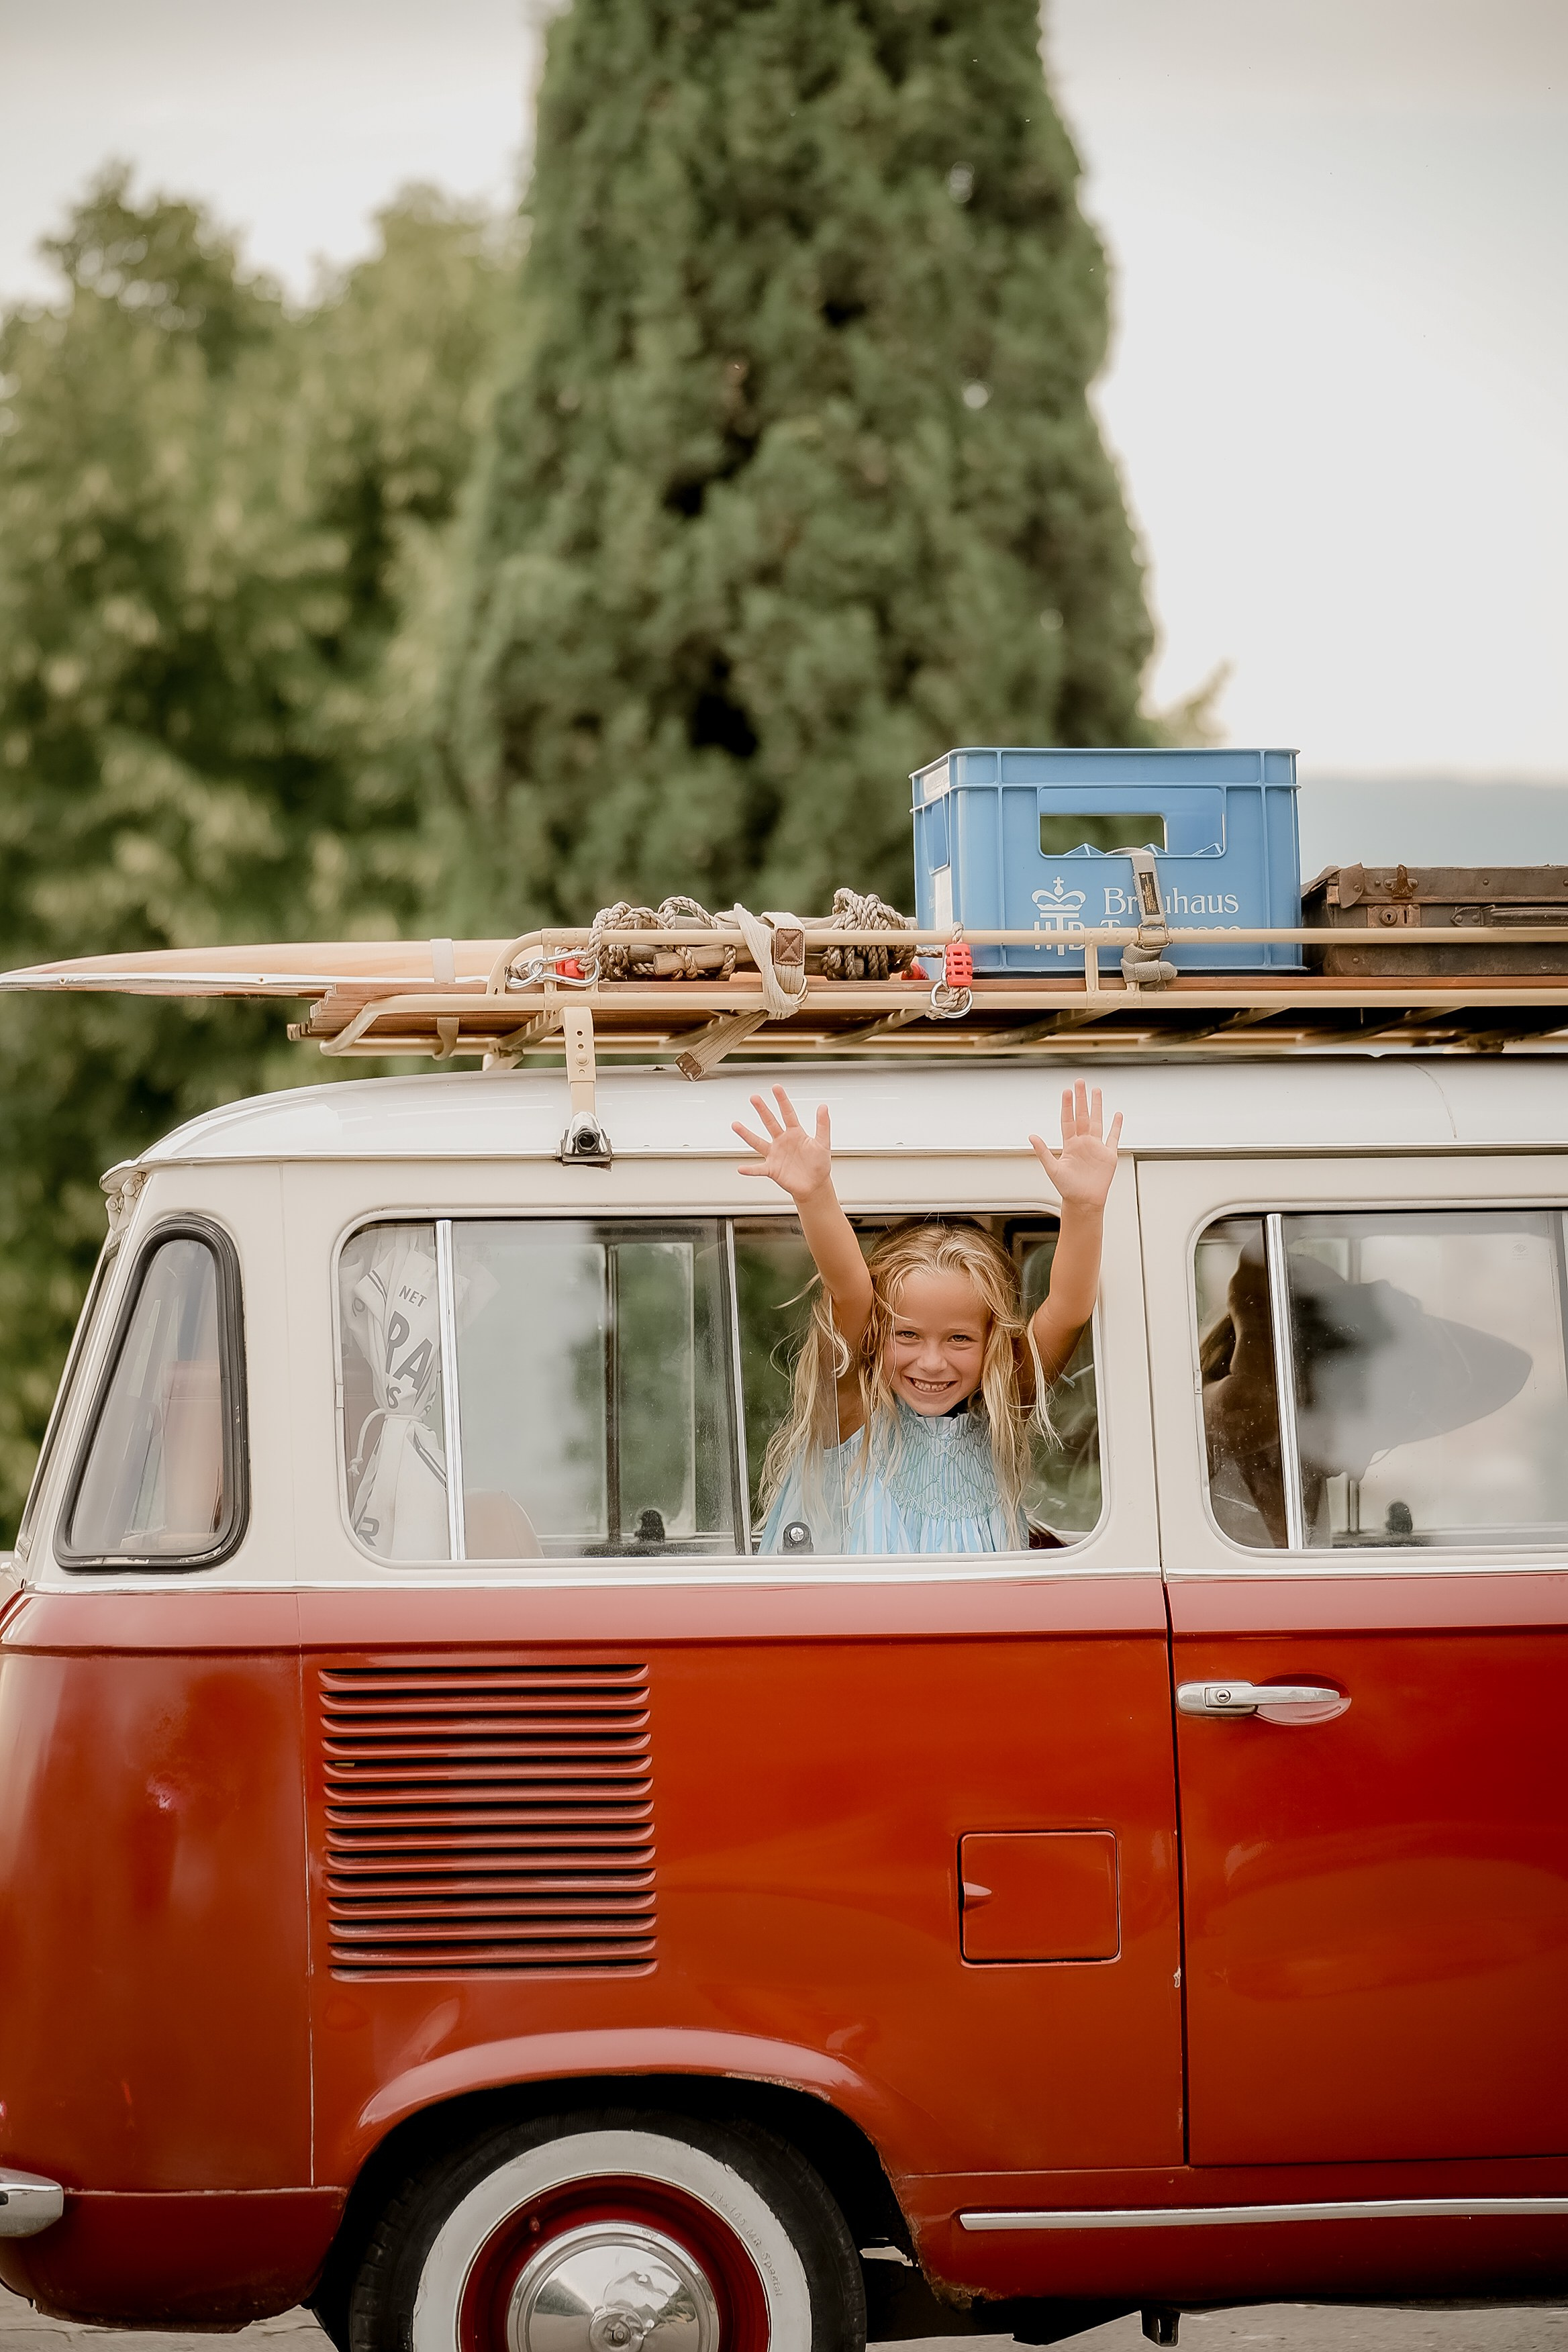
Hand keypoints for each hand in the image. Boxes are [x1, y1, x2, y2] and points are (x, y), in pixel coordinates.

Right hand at [733, 1086, 833, 1201]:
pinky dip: (750, 1170)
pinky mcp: (772, 1169)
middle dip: (762, 1110)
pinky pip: (758, 1169)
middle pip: (770, 1122)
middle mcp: (782, 1141)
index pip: (788, 1113)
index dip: (782, 1100)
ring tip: (736, 1125)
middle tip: (754, 1098)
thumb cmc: (819, 1165)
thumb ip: (823, 1125)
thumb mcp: (823, 1143)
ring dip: (747, 1134)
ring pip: (758, 1142)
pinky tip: (741, 1168)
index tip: (776, 1087)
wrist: (814, 1185)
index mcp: (795, 1133)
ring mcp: (775, 1155)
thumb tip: (823, 1107)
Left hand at [1029, 1082, 1122, 1213]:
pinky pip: (1113, 1137)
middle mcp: (1083, 1143)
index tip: (1066, 1091)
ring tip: (1097, 1091)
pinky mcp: (1108, 1155)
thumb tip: (1031, 1136)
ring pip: (1097, 1121)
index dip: (1067, 1106)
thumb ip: (1043, 1151)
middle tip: (1080, 1082)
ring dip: (1097, 1106)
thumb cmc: (1068, 1188)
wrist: (1083, 1202)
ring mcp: (1096, 1147)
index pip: (1068, 1120)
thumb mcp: (1052, 1168)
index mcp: (1069, 1145)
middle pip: (1082, 1115)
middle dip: (1081, 1099)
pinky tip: (1117, 1115)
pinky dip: (1116, 1126)